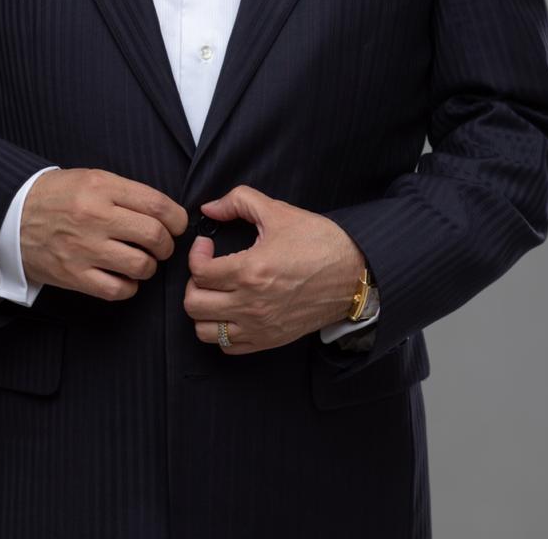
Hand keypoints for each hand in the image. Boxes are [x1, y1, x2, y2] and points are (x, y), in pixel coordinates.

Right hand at [20, 168, 187, 300]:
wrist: (11, 214)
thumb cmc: (57, 195)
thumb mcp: (91, 178)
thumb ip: (127, 192)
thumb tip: (165, 212)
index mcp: (102, 187)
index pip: (158, 205)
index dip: (178, 218)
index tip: (177, 224)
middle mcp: (95, 217)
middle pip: (154, 236)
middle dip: (167, 244)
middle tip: (162, 245)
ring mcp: (84, 249)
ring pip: (140, 266)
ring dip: (149, 266)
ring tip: (141, 260)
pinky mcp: (73, 275)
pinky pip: (117, 290)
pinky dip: (129, 287)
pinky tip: (124, 277)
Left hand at [183, 185, 364, 354]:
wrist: (353, 274)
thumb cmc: (318, 241)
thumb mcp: (278, 211)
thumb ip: (239, 201)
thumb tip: (209, 207)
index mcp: (251, 271)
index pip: (199, 272)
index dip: (196, 254)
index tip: (207, 244)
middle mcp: (251, 304)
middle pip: (194, 304)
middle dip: (194, 282)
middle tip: (208, 268)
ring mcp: (260, 327)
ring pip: (205, 331)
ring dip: (203, 310)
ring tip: (216, 292)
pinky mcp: (270, 340)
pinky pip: (228, 347)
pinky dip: (221, 331)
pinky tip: (231, 310)